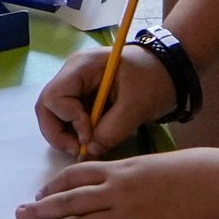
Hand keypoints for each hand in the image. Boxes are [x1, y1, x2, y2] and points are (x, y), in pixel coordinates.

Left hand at [15, 148, 218, 218]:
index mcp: (123, 168)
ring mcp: (132, 218)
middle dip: (42, 210)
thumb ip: (130, 175)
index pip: (76, 175)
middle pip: (70, 202)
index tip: (39, 194)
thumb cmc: (199, 171)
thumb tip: (109, 187)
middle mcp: (120, 192)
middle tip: (20, 216)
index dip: (54, 186)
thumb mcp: (156, 163)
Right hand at [35, 43, 178, 157]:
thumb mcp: (137, 106)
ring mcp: (76, 86)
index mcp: (82, 66)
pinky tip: (92, 141)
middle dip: (58, 133)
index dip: (68, 121)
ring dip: (65, 135)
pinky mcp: (83, 98)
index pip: (55, 97)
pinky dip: (75, 133)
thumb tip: (90, 151)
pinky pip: (68, 118)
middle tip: (78, 150)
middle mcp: (72, 74)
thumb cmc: (155, 79)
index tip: (89, 136)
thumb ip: (112, 130)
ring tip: (86, 147)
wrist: (171, 70)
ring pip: (53, 115)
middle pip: (46, 107)